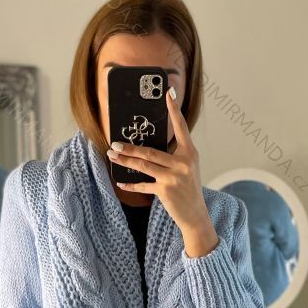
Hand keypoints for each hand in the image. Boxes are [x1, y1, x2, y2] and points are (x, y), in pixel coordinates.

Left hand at [106, 88, 218, 255]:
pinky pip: (143, 186)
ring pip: (144, 166)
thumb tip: (148, 146)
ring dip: (125, 161)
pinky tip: (121, 182)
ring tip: (112, 156)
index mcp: (189, 153)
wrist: (196, 214)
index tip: (168, 93)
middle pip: (151, 151)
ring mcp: (173, 178)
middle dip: (130, 147)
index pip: (181, 128)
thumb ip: (173, 156)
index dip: (174, 110)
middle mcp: (183, 164)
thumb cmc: (188, 189)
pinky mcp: (165, 191)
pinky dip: (131, 185)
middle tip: (114, 143)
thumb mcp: (186, 168)